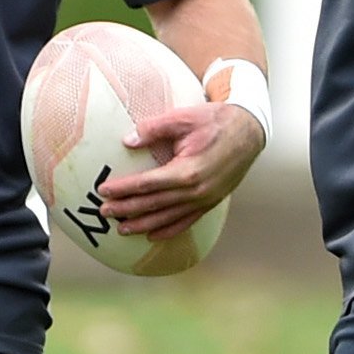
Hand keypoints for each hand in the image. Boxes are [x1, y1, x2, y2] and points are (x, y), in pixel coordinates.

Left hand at [95, 101, 263, 241]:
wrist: (250, 130)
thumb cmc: (216, 121)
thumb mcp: (184, 117)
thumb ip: (153, 128)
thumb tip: (127, 141)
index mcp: (187, 170)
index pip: (146, 184)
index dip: (123, 189)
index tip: (103, 191)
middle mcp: (196, 190)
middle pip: (153, 204)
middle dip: (126, 209)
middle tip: (104, 212)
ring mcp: (205, 199)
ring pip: (167, 218)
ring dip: (143, 224)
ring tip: (121, 229)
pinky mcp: (211, 202)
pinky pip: (187, 221)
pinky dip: (169, 230)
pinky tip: (153, 235)